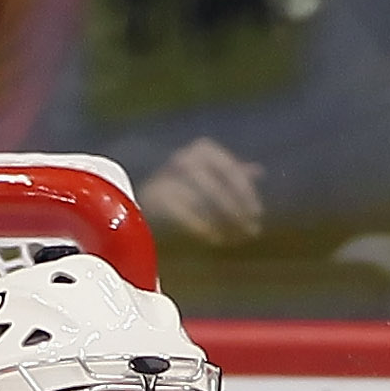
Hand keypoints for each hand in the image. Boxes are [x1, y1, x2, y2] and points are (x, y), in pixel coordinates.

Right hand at [138, 137, 266, 246]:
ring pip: (198, 195)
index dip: (244, 193)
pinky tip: (213, 240)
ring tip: (233, 239)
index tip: (257, 214)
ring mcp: (162, 178)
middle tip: (250, 230)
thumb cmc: (177, 195)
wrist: (132, 210)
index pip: (228, 168)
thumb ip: (230, 175)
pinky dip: (198, 225)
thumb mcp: (207, 180)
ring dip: (219, 218)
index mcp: (200, 150)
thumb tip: (258, 172)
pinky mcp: (148, 199)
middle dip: (235, 207)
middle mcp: (180, 159)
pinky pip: (179, 211)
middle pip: (214, 183)